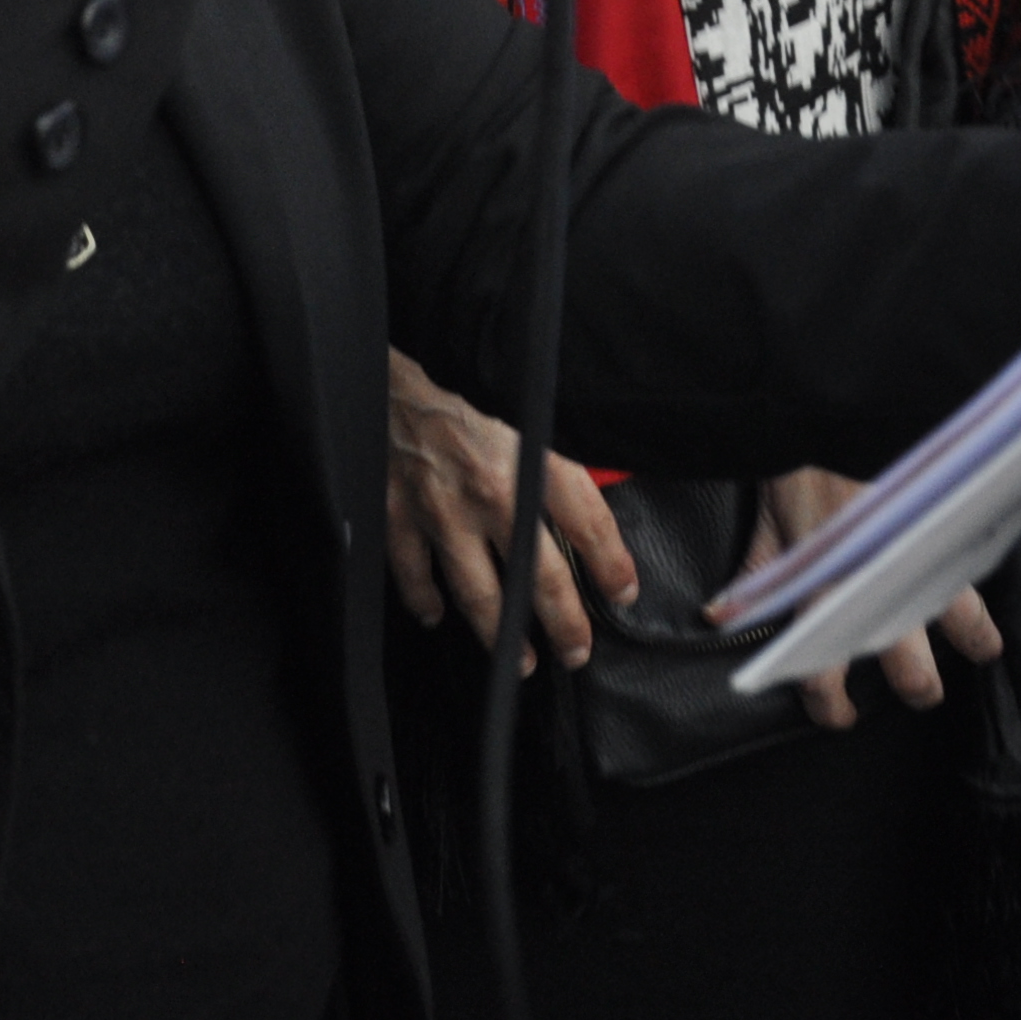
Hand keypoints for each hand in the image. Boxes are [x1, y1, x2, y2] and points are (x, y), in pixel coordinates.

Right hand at [382, 349, 636, 669]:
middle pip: (539, 580)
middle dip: (564, 626)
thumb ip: (560, 450)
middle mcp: (491, 492)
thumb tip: (591, 485)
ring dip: (500, 635)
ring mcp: (441, 509)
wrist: (398, 358)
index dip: (613, 567)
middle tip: (575, 652)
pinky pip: (412, 572)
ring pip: (478, 594)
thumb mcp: (530, 405)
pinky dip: (424, 600)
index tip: (622, 592)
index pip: (590, 527)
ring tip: (518, 661)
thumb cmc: (466, 378)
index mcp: (532, 459)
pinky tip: (436, 613)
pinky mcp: (397, 512)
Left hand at [745, 470, 999, 725]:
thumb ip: (752, 577)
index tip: (837, 712)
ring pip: (964, 627)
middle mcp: (878, 591)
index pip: (825, 674)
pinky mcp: (950, 533)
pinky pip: (979, 571)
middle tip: (913, 685)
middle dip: (916, 687)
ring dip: (972, 641)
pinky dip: (986, 581)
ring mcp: (921, 564)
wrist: (838, 411)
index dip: (831, 704)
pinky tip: (989, 585)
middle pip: (913, 672)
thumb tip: (720, 615)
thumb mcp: (767, 523)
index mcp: (824, 596)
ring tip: (976, 647)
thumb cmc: (800, 468)